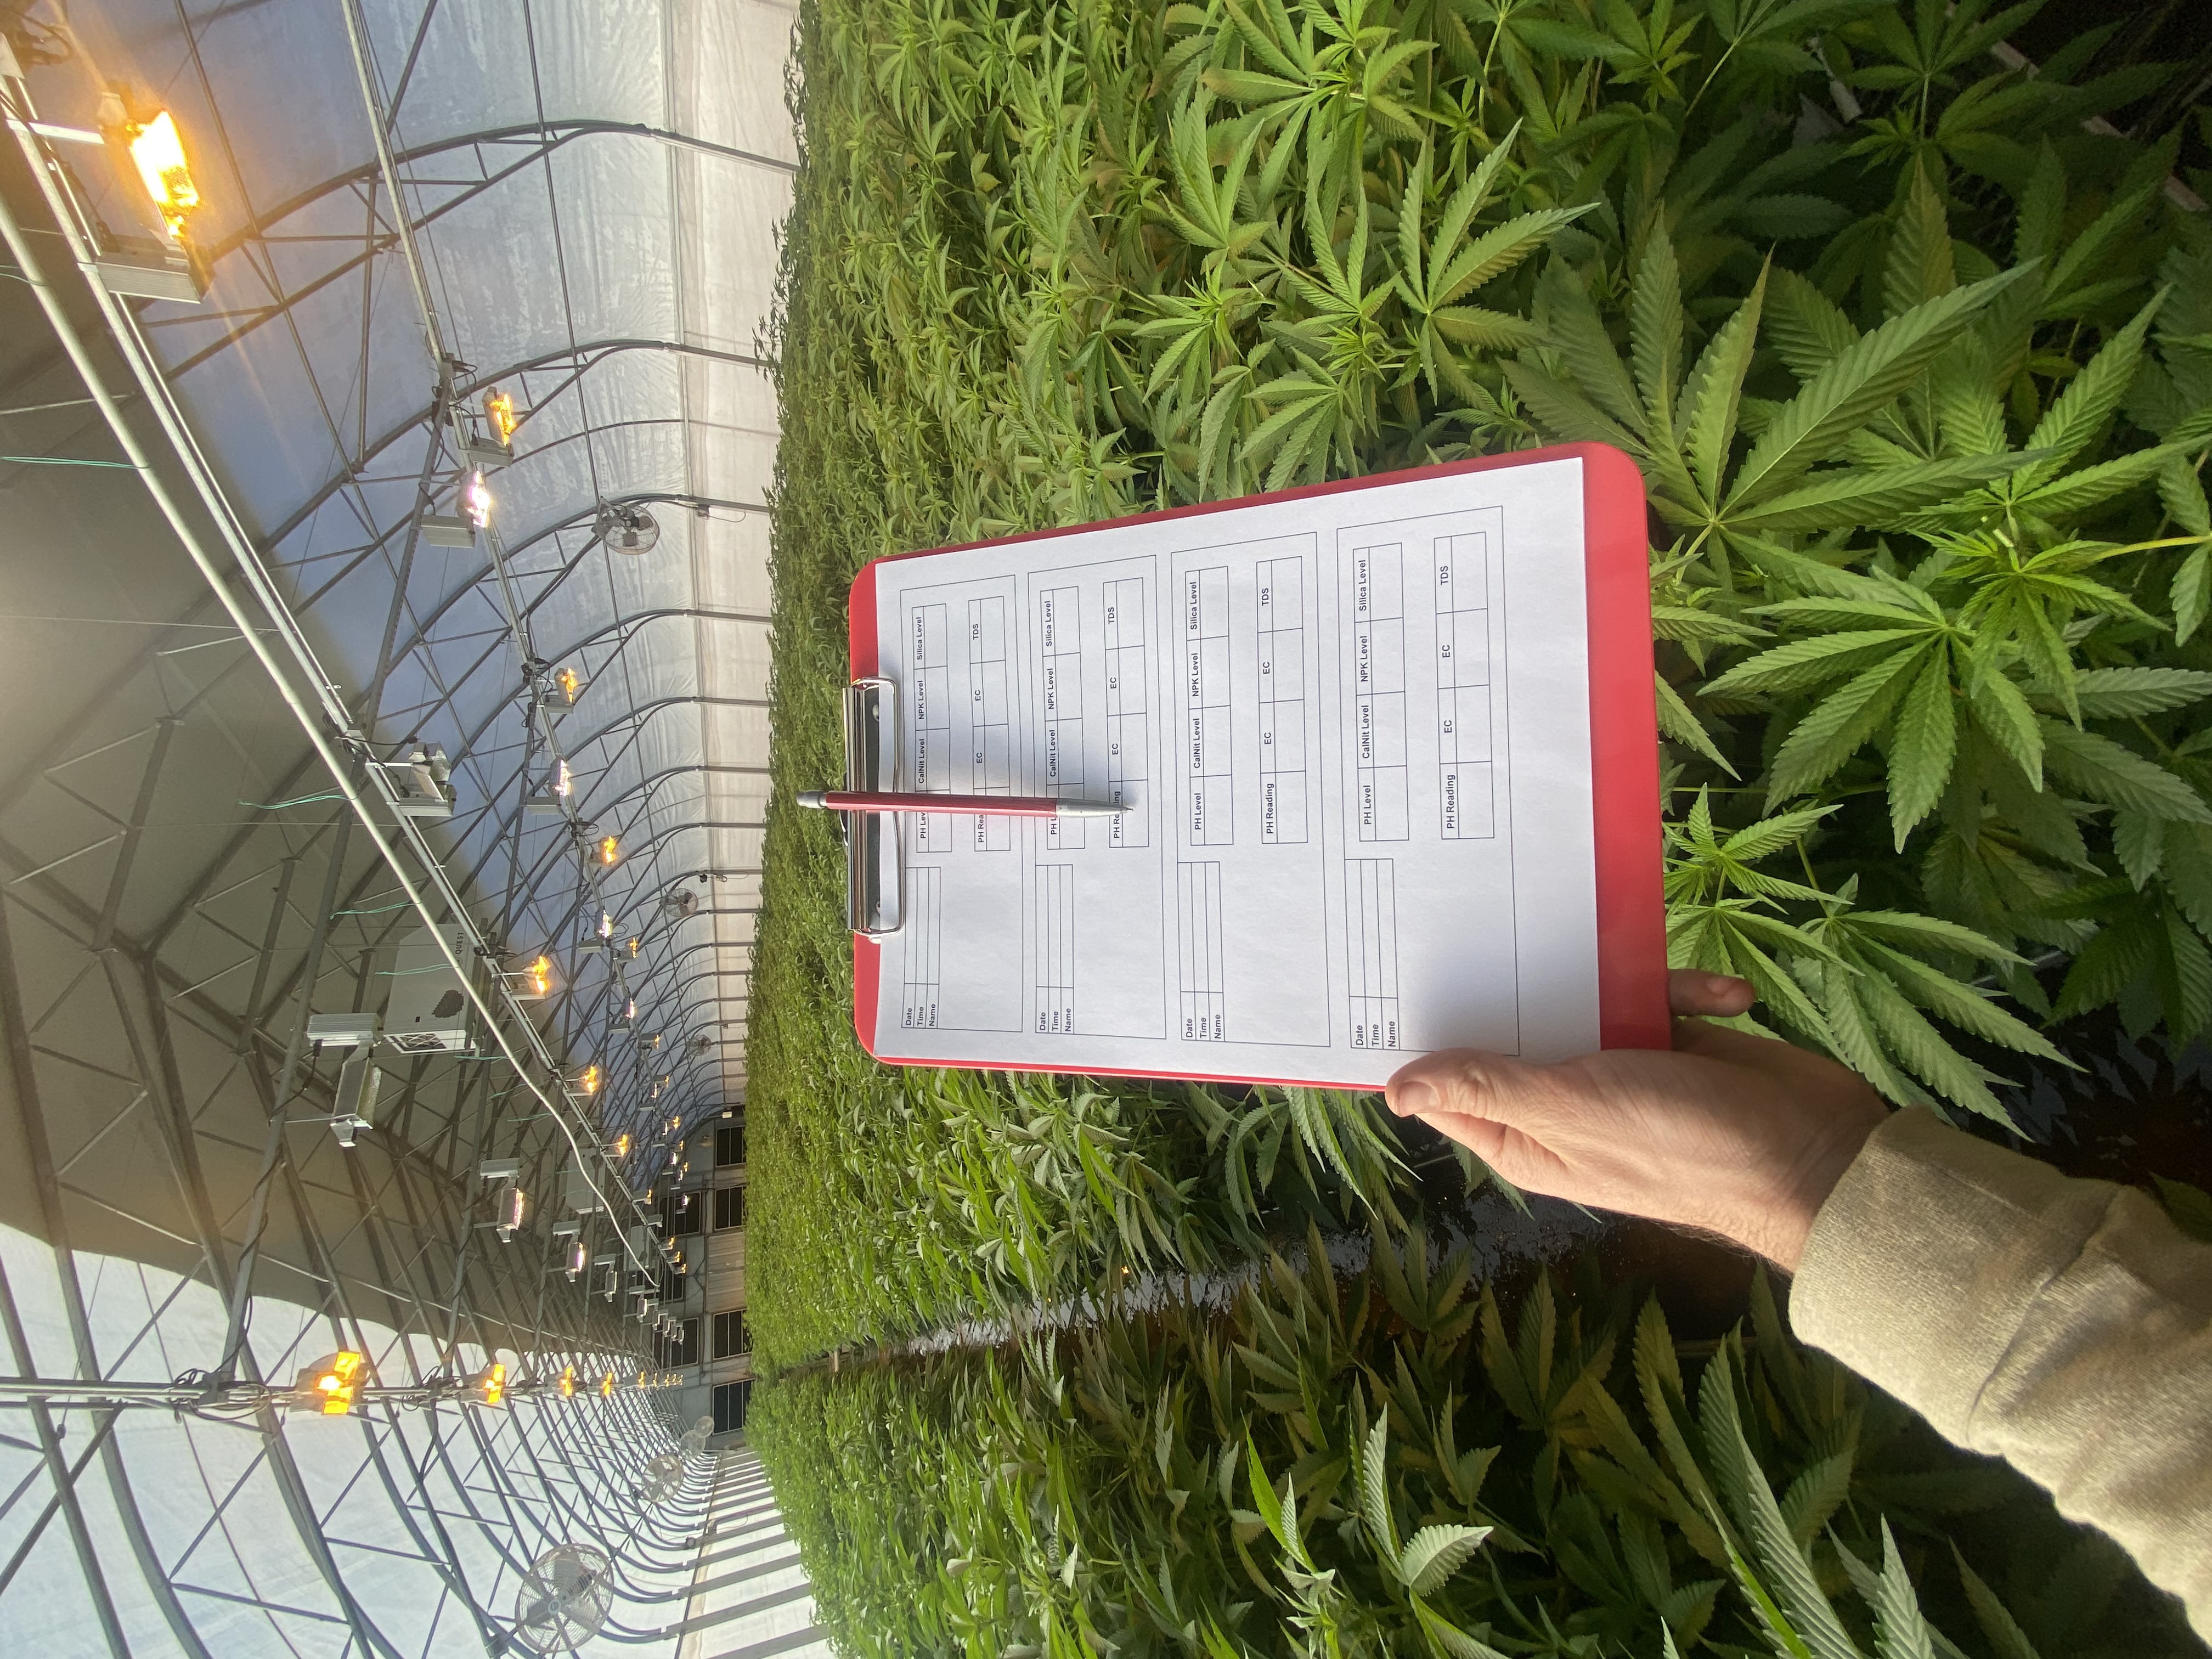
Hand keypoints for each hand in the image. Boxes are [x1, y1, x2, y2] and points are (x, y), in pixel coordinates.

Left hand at [1384, 973, 1888, 1268]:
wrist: (1818, 1155)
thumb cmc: (1686, 1144)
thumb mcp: (1573, 1111)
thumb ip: (1491, 1088)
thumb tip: (1396, 1091)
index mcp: (1526, 1134)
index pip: (1452, 1084)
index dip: (1424, 1036)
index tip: (1395, 971)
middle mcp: (1565, 1101)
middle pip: (1514, 1024)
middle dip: (1511, 974)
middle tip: (1488, 905)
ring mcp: (1621, 1067)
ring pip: (1584, 996)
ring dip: (1607, 970)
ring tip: (1613, 932)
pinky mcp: (1674, 1040)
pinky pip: (1658, 993)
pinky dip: (1688, 989)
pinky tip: (1721, 998)